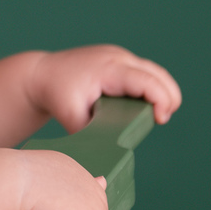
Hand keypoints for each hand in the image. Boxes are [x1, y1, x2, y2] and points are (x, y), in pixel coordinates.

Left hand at [29, 45, 181, 132]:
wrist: (42, 74)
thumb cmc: (57, 95)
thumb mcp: (71, 117)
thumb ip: (93, 135)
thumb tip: (110, 154)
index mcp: (107, 69)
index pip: (146, 81)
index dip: (161, 100)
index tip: (161, 120)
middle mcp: (116, 57)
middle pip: (158, 74)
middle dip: (168, 97)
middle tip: (160, 120)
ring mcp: (118, 55)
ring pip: (154, 71)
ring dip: (161, 92)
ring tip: (154, 116)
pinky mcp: (118, 58)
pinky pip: (144, 71)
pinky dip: (151, 87)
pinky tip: (144, 106)